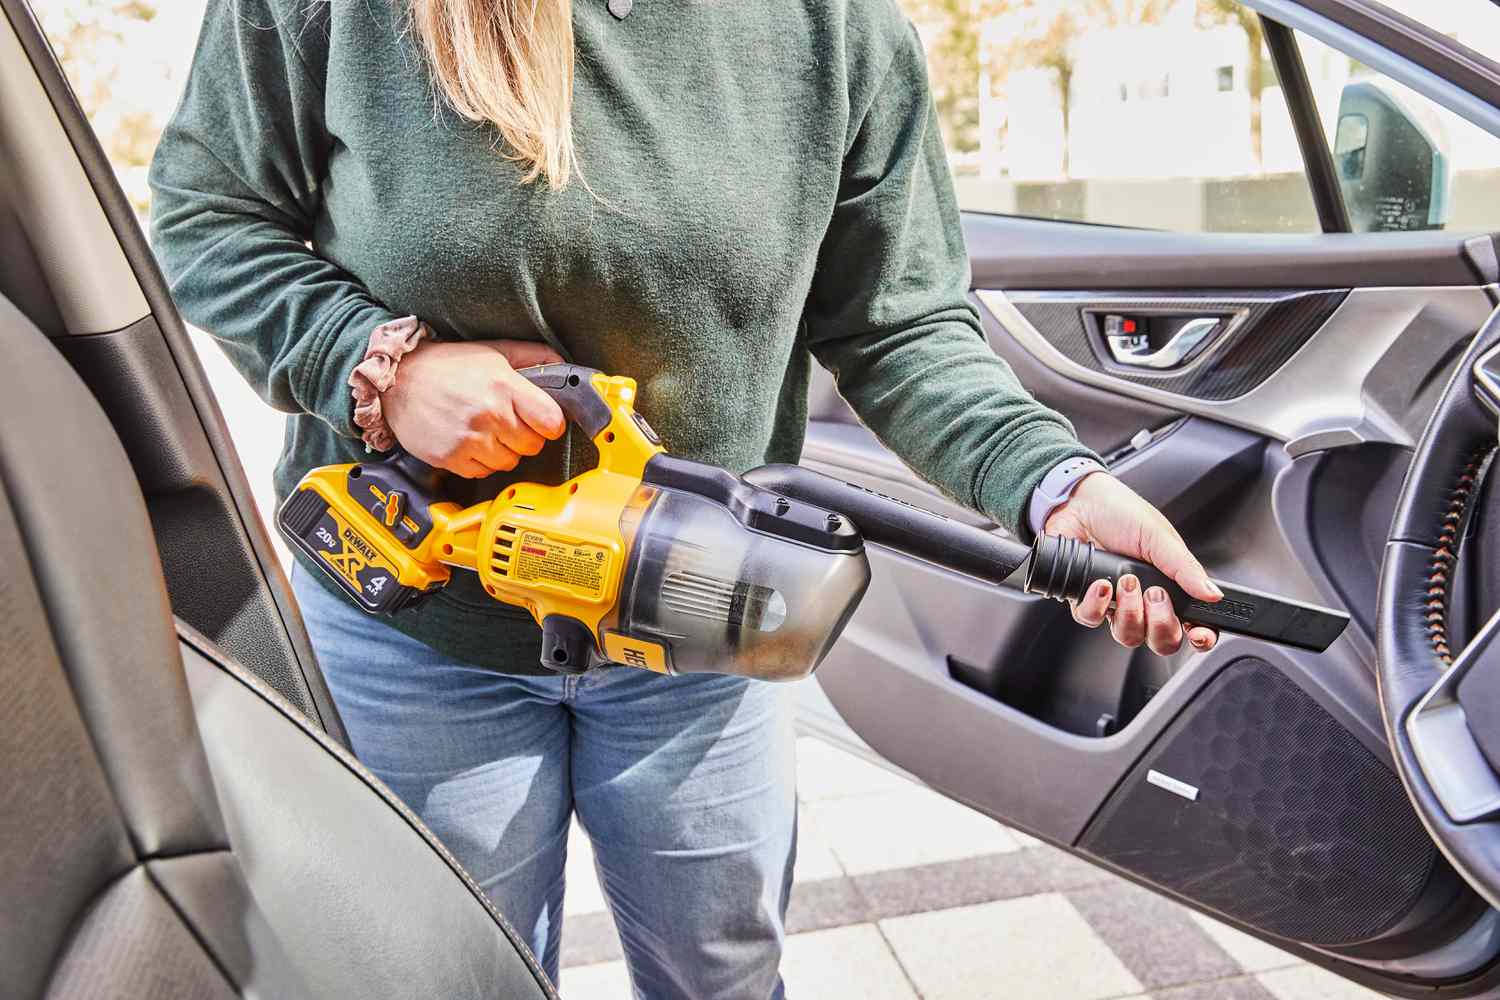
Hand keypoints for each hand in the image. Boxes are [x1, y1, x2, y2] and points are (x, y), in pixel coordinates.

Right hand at [383, 339, 566, 477]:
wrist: (398, 380)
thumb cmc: (447, 366)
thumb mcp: (494, 351)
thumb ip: (534, 356)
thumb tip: (564, 368)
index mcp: (504, 386)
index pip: (552, 422)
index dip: (550, 423)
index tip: (542, 420)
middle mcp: (488, 415)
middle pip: (533, 446)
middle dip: (525, 436)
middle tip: (507, 422)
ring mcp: (469, 440)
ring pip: (509, 463)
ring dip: (503, 451)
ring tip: (485, 430)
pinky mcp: (451, 458)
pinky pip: (483, 473)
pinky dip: (480, 461)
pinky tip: (469, 441)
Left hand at [1044, 471, 1220, 655]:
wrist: (1077, 501)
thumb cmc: (1120, 513)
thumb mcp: (1159, 537)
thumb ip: (1185, 568)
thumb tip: (1212, 594)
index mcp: (1170, 585)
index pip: (1191, 622)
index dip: (1199, 636)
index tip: (1198, 634)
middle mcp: (1144, 600)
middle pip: (1161, 640)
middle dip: (1161, 625)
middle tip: (1155, 595)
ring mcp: (1114, 603)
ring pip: (1128, 635)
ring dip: (1129, 612)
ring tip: (1125, 582)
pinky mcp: (1085, 600)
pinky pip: (1092, 620)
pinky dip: (1097, 604)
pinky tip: (1101, 583)